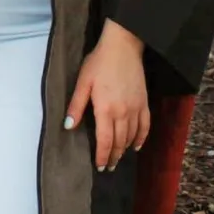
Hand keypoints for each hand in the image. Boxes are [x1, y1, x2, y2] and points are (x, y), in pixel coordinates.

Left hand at [63, 19, 149, 170]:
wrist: (123, 46)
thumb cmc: (99, 62)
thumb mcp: (83, 82)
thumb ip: (76, 106)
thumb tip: (68, 126)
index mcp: (106, 109)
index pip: (104, 141)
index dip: (102, 156)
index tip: (99, 167)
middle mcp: (123, 112)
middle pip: (119, 142)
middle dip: (113, 157)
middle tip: (107, 167)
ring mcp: (136, 108)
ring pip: (131, 137)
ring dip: (124, 150)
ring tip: (118, 158)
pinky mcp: (144, 102)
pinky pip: (145, 126)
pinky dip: (141, 138)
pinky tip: (136, 146)